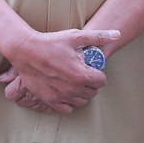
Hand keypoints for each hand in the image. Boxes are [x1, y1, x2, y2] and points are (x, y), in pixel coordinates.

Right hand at [0, 25, 118, 112]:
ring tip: (74, 82)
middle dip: (90, 83)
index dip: (98, 74)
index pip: (101, 81)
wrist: (25, 50)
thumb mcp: (75, 37)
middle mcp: (73, 89)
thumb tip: (117, 33)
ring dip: (81, 93)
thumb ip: (99, 37)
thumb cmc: (50, 42)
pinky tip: (66, 92)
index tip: (90, 68)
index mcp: (81, 75)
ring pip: (81, 101)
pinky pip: (67, 109)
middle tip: (82, 73)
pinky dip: (69, 103)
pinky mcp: (50, 101)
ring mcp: (61, 96)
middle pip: (93, 92)